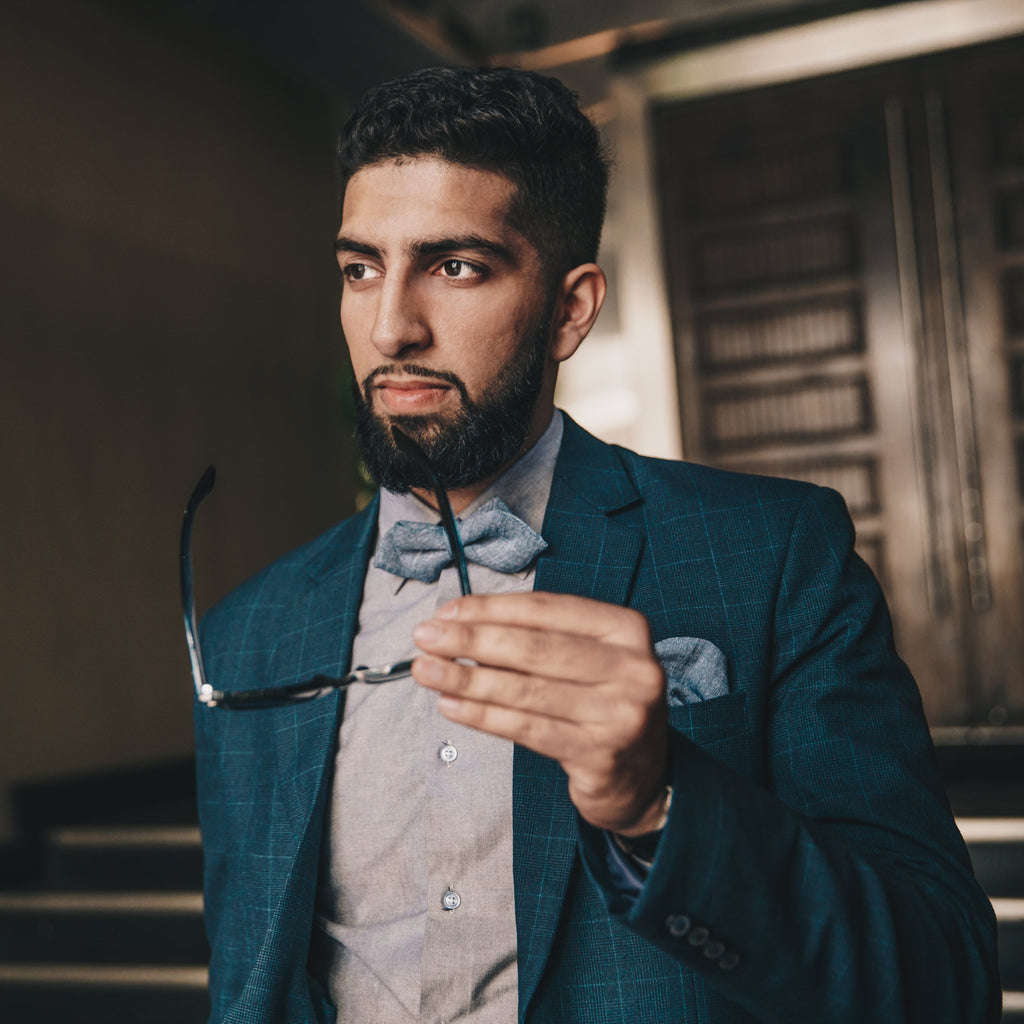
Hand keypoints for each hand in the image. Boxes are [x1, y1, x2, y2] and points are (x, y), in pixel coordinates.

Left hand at [411, 592, 669, 834]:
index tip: (447, 611)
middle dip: (471, 639)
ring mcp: (620, 714)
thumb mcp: (588, 659)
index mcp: (627, 629)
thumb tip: (462, 624)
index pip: (547, 609)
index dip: (491, 608)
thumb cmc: (602, 703)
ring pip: (526, 689)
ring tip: (427, 670)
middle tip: (426, 637)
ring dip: (467, 678)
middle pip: (535, 647)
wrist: (643, 776)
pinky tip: (451, 705)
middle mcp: (633, 668)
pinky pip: (527, 728)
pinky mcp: (599, 754)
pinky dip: (483, 715)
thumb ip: (538, 638)